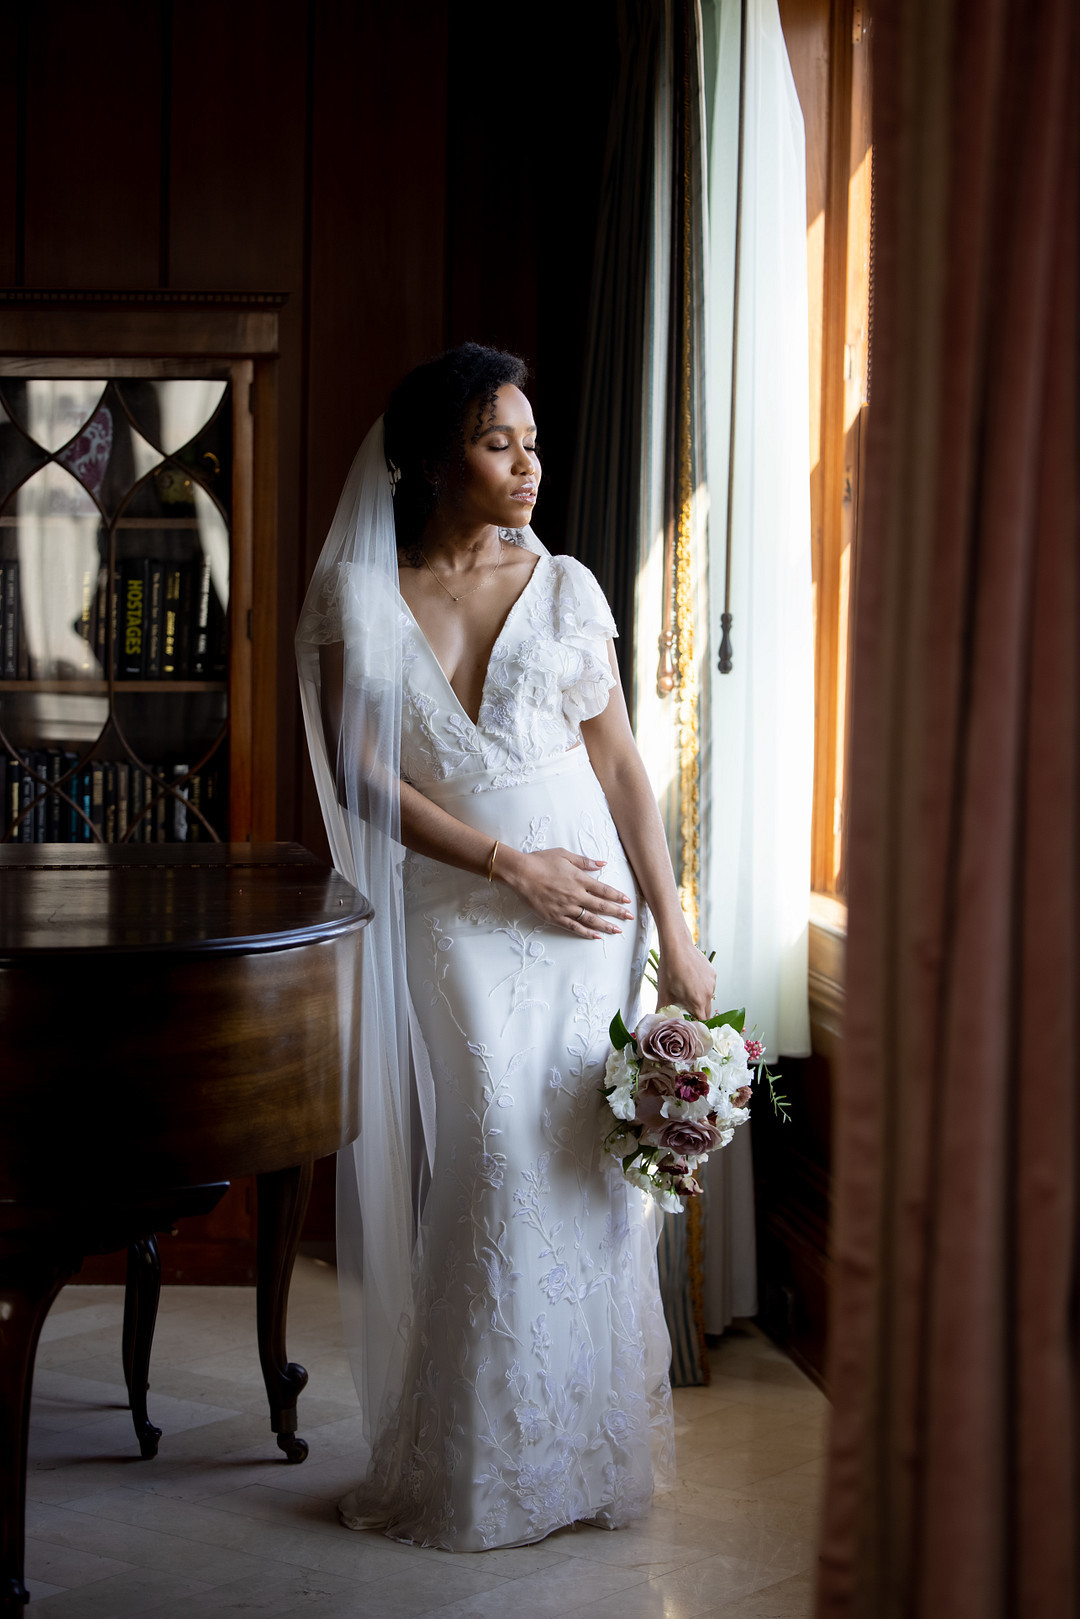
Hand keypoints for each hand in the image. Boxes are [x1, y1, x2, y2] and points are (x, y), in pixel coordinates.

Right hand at [499, 848, 634, 937]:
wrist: (520, 873)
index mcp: (579, 879)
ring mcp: (565, 908)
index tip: (627, 901)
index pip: (603, 890)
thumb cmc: (540, 861)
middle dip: (617, 912)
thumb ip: (585, 861)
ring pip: (590, 919)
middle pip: (601, 906)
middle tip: (630, 918)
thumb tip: (602, 863)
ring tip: (617, 930)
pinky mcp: (555, 917)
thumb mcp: (564, 855)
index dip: (617, 896)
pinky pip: (574, 927)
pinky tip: (596, 937)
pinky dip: (586, 933)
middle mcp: (575, 895)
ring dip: (606, 926)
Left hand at [656, 939, 714, 1019]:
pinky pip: (709, 985)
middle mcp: (708, 993)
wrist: (677, 947)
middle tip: (685, 1007)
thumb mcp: (663, 993)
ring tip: (686, 989)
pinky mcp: (712, 973)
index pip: (702, 1022)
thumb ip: (663, 1010)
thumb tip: (660, 1020)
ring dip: (700, 998)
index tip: (688, 1020)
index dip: (695, 1022)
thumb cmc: (670, 969)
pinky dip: (702, 986)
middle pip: (707, 1011)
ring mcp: (712, 983)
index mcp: (697, 1001)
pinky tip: (691, 979)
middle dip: (697, 1012)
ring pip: (708, 997)